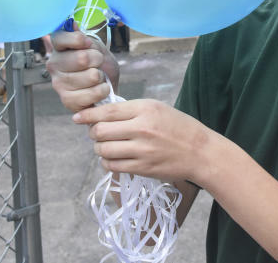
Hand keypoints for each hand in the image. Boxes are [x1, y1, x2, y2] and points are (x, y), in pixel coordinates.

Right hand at [46, 23, 119, 112]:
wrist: (106, 88)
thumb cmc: (99, 65)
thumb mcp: (95, 47)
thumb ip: (84, 38)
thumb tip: (72, 24)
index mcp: (58, 47)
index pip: (61, 37)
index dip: (80, 40)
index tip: (88, 44)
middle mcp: (53, 64)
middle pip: (82, 58)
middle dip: (98, 60)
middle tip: (97, 64)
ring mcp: (58, 84)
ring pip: (91, 76)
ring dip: (101, 77)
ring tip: (97, 78)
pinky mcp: (67, 101)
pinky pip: (94, 93)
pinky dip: (103, 90)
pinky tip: (98, 89)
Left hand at [75, 99, 213, 183]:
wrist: (199, 152)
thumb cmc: (178, 127)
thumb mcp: (157, 108)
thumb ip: (130, 110)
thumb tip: (102, 114)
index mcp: (145, 109)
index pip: (107, 111)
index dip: (88, 115)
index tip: (78, 117)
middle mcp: (142, 128)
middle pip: (100, 131)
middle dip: (93, 132)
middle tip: (96, 133)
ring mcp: (141, 150)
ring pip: (103, 149)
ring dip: (99, 148)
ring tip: (105, 146)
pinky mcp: (142, 168)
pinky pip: (113, 166)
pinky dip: (107, 162)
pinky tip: (112, 158)